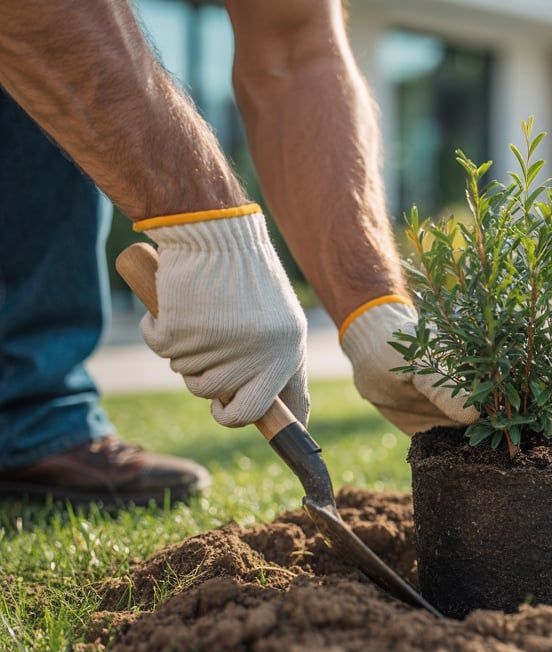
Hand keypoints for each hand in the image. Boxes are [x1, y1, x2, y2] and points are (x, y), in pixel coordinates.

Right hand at [136, 207, 309, 426]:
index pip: (259, 410)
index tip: (226, 414)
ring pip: (187, 375)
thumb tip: (289, 418)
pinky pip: (159, 347)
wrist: (216, 231)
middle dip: (206, 380)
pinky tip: (176, 305)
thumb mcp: (283, 325)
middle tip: (206, 353)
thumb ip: (280, 369)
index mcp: (284, 355)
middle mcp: (253, 355)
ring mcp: (215, 345)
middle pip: (216, 395)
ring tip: (200, 317)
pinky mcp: (179, 331)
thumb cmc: (250, 280)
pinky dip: (159, 329)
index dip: (238, 417)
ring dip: (185, 353)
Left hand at [340, 299, 551, 484]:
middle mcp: (500, 395)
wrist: (372, 355)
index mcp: (500, 368)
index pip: (547, 386)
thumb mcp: (422, 360)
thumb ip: (447, 383)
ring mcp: (486, 418)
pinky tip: (533, 497)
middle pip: (549, 419)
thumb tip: (476, 412)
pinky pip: (496, 461)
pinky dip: (516, 477)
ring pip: (529, 443)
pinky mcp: (465, 440)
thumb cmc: (402, 345)